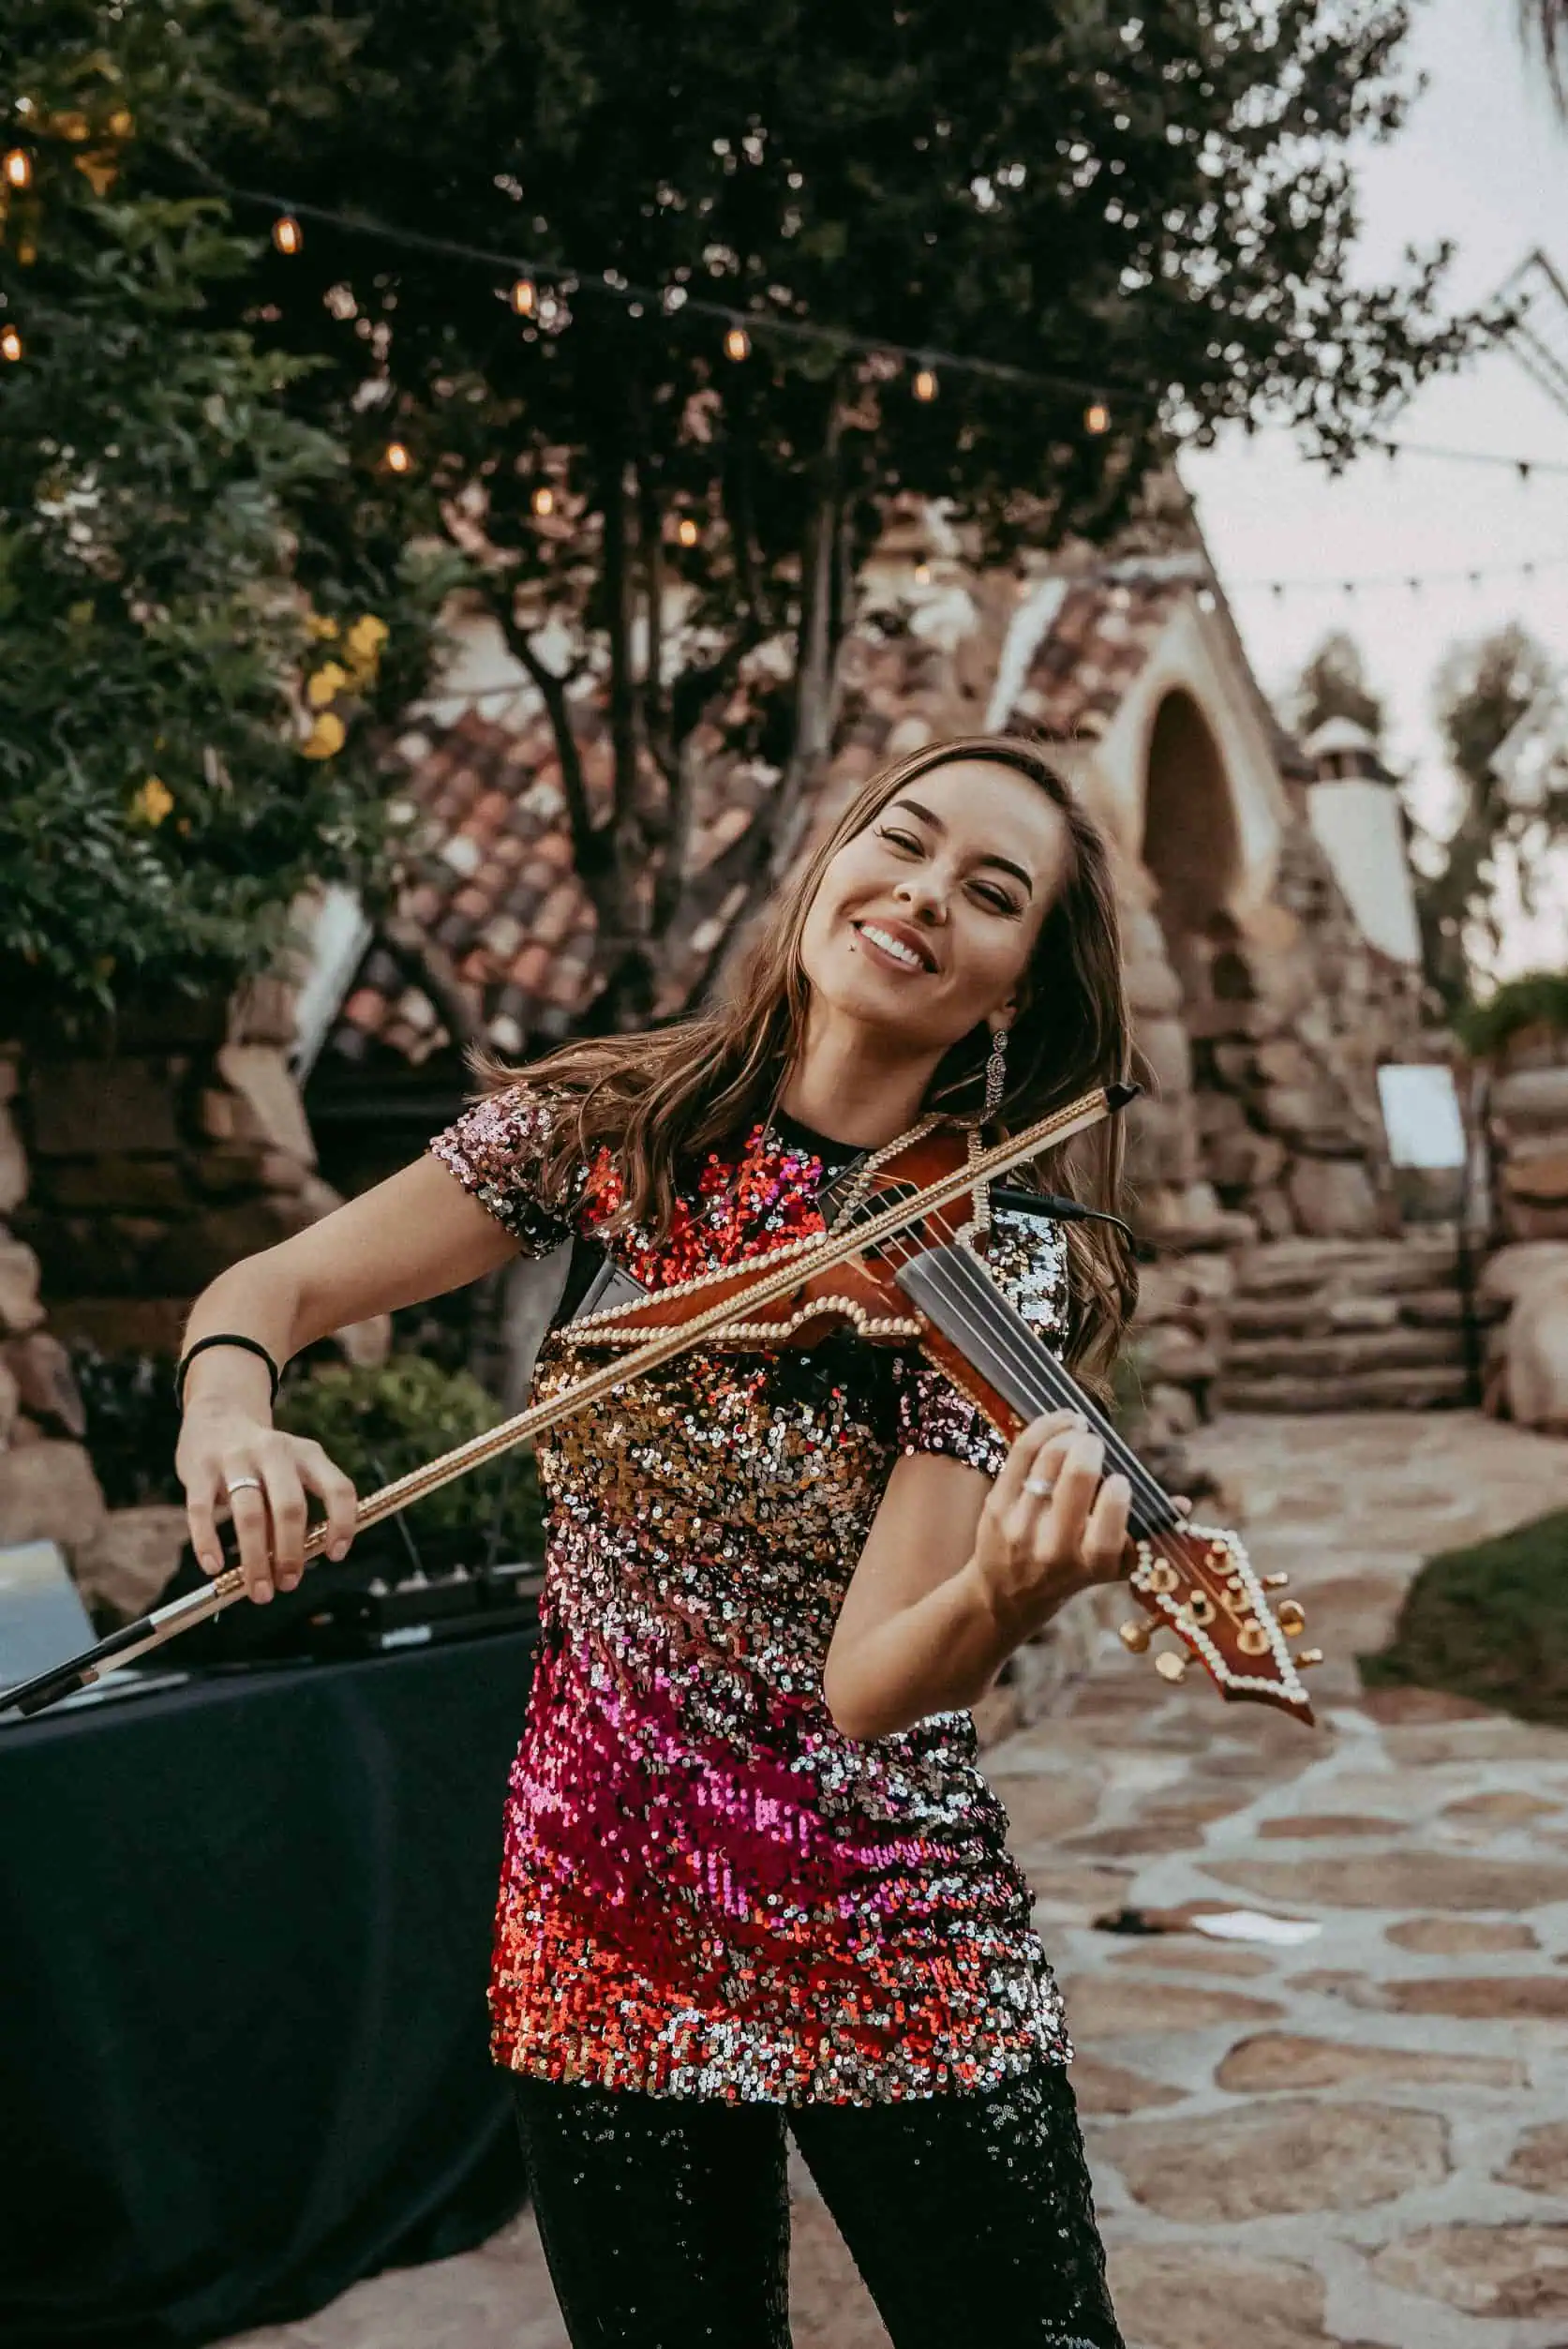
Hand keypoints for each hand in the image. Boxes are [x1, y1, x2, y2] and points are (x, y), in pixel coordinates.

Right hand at [176, 1406, 358, 1603]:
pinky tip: (213, 1568)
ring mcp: (236, 1458)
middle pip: (290, 1507)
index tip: (336, 1555)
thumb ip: (294, 1508)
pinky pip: (202, 1511)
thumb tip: (292, 1566)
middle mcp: (275, 1452)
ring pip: (249, 1515)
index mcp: (307, 1454)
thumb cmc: (262, 1459)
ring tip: (259, 1591)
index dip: (343, 1523)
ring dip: (255, 1559)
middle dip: (291, 1553)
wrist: (218, 1414)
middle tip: (289, 1584)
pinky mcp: (201, 1469)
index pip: (338, 1488)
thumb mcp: (290, 1468)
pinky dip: (208, 1543)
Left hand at [965, 1410, 1131, 1641]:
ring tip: (1079, 1428)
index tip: (1121, 1478)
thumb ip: (1146, 1538)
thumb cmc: (1071, 1574)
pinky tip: (1060, 1421)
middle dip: (1090, 1450)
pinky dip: (1043, 1429)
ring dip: (1067, 1434)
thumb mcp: (1111, 1567)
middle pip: (1075, 1481)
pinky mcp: (997, 1505)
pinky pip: (1020, 1454)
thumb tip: (1183, 1506)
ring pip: (1047, 1460)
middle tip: (1096, 1443)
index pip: (1107, 1530)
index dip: (1117, 1496)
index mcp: (1091, 1565)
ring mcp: (1021, 1524)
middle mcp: (1054, 1548)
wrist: (1007, 1595)